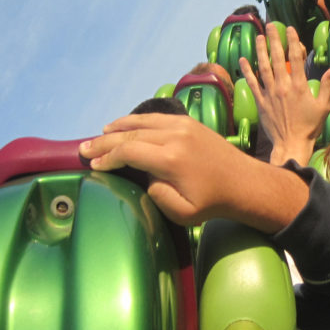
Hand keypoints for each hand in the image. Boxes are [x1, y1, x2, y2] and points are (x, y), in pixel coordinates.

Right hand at [79, 113, 307, 232]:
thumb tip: (143, 177)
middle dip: (105, 141)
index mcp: (171, 158)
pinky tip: (126, 126)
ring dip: (119, 127)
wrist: (244, 183)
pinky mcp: (189, 123)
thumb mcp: (182, 212)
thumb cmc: (213, 203)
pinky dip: (137, 121)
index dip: (107, 158)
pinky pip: (156, 118)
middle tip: (85, 149)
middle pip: (131, 134)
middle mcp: (175, 136)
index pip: (129, 151)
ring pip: (142, 121)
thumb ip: (157, 195)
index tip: (93, 165)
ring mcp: (183, 125)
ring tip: (100, 134)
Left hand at [241, 23, 329, 165]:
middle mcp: (283, 86)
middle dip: (274, 40)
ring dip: (261, 51)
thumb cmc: (309, 127)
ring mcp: (270, 94)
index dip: (292, 41)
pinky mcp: (261, 102)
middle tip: (271, 26)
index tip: (290, 29)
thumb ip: (328, 85)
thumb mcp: (323, 106)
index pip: (295, 58)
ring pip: (263, 67)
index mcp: (299, 86)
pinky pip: (252, 83)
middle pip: (277, 58)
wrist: (291, 144)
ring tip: (260, 37)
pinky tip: (243, 60)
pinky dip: (247, 71)